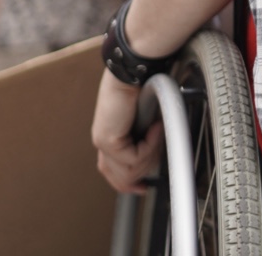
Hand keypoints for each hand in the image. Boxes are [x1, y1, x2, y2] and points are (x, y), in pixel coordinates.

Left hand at [91, 69, 161, 193]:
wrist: (135, 71)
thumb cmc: (144, 87)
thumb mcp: (147, 118)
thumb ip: (147, 137)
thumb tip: (158, 152)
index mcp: (109, 136)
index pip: (111, 171)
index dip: (126, 184)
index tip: (141, 188)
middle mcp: (103, 141)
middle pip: (119, 177)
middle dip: (142, 173)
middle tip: (158, 157)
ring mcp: (103, 142)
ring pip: (128, 171)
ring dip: (150, 155)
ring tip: (158, 132)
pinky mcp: (108, 140)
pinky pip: (134, 158)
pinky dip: (150, 145)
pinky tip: (155, 128)